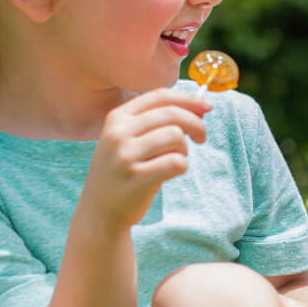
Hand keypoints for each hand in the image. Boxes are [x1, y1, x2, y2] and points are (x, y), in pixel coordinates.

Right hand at [81, 88, 211, 230]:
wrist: (100, 209)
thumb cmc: (124, 170)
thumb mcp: (130, 138)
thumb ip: (159, 121)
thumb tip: (200, 108)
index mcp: (117, 117)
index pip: (160, 96)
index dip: (188, 99)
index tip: (207, 107)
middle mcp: (118, 133)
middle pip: (172, 114)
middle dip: (196, 124)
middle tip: (201, 137)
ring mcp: (125, 156)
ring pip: (176, 137)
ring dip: (185, 148)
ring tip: (177, 158)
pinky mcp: (136, 178)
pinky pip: (176, 162)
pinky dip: (182, 166)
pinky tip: (172, 172)